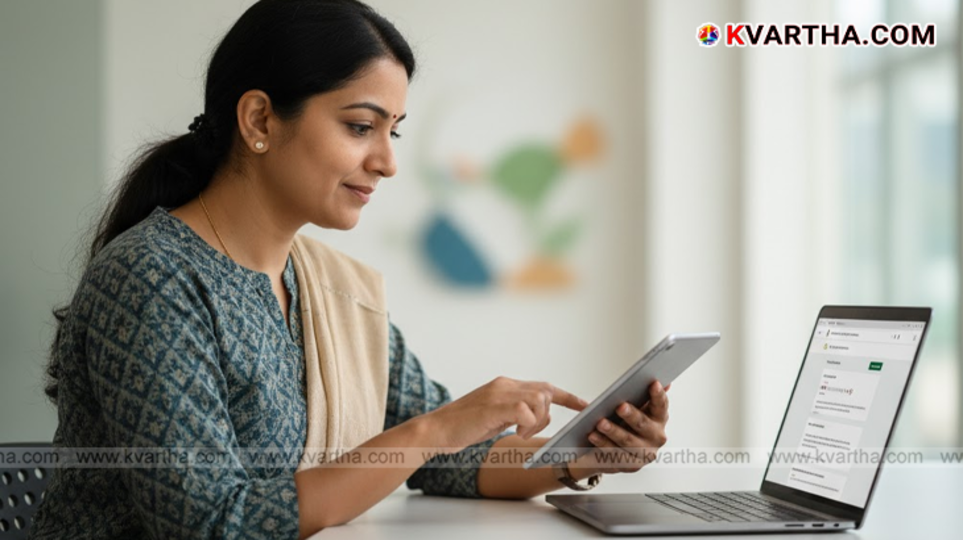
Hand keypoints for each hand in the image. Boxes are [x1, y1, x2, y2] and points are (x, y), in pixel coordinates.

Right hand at [423, 376, 586, 450]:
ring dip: (537, 420)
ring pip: (539, 399)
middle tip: (530, 431)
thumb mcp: (494, 417)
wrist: (436, 430)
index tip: (584, 405)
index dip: (567, 396)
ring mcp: (500, 393)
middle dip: (548, 413)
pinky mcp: (496, 405)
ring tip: (519, 433)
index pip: (543, 386)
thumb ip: (513, 413)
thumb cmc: (462, 428)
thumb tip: (533, 419)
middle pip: (545, 391)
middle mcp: (505, 384)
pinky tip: (514, 433)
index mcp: (505, 385)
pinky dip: (527, 425)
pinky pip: (526, 411)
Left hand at [570, 381, 669, 475]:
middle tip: (620, 406)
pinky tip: (593, 436)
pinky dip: (602, 445)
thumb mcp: (634, 406)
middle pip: (644, 425)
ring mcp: (644, 453)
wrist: (613, 449)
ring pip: (628, 441)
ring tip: (600, 423)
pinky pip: (615, 455)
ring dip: (613, 431)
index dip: (658, 395)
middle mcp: (657, 437)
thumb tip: (659, 379)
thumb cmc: (624, 422)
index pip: (661, 405)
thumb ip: (644, 395)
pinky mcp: (630, 465)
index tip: (653, 383)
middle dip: (632, 415)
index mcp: (659, 419)